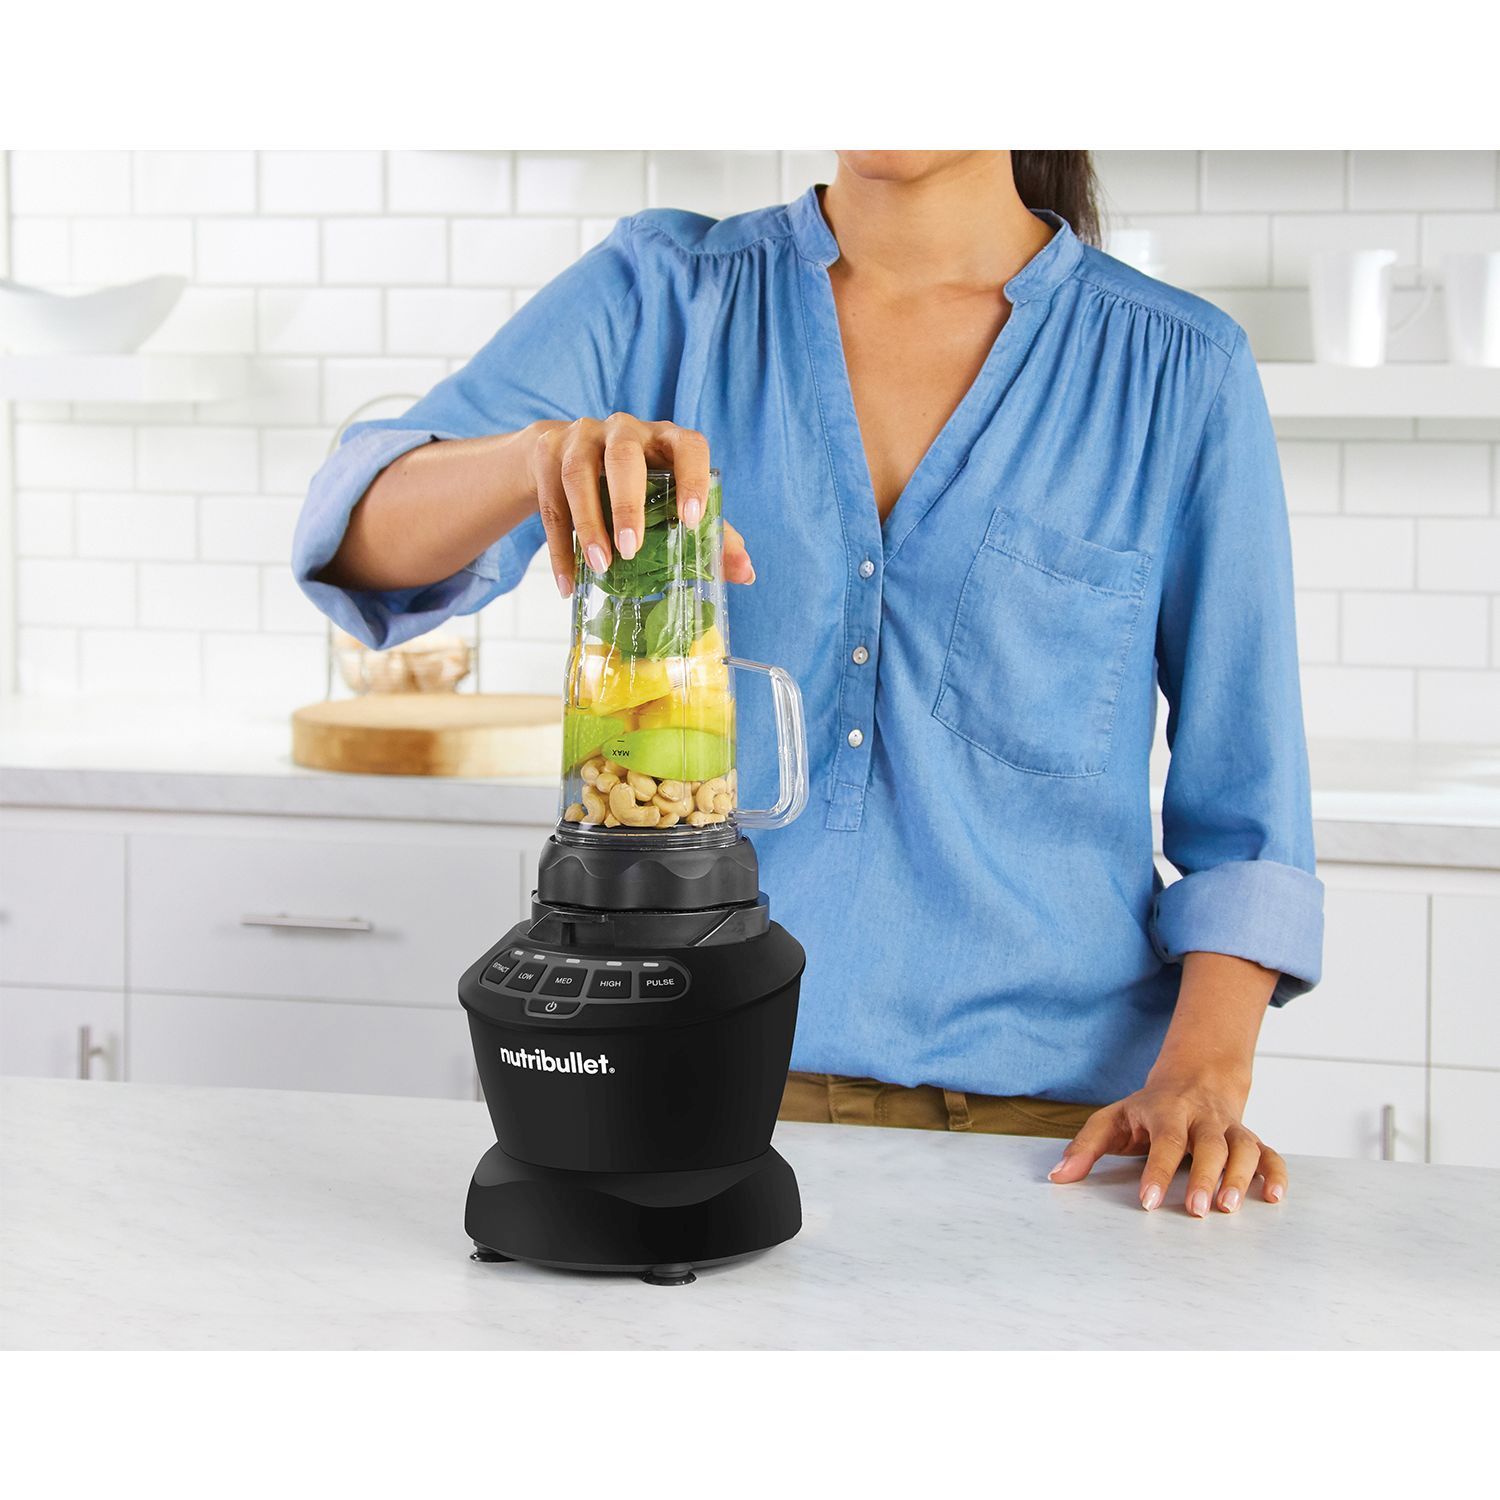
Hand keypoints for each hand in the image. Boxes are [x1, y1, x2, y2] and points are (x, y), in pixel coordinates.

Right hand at [527, 415, 754, 596]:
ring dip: (589, 525)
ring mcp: (581, 437)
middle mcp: (624, 429)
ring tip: (601, 566)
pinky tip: (568, 582)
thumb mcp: (672, 500)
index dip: (693, 479)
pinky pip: (550, 502)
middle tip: (632, 550)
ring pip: (579, 476)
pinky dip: (559, 548)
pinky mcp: (547, 452)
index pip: (688, 446)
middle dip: (627, 505)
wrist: (567, 458)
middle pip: (623, 457)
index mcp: (666, 438)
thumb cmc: (637, 484)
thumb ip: (711, 532)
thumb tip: (747, 572)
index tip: (692, 519)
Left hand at [1046, 1066, 1287, 1215]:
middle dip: (1204, 1178)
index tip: (1149, 1202)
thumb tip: (1057, 1177)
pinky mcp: (1250, 1138)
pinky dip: (1276, 1174)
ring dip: (1240, 1178)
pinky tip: (1274, 1198)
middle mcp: (1202, 1118)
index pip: (1164, 1141)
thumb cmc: (1148, 1109)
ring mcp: (1228, 1127)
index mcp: (1166, 1111)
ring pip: (1243, 1148)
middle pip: (1209, 1145)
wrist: (1194, 1077)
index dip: (1158, 1172)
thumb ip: (1085, 1147)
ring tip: (1230, 1209)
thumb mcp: (1112, 1119)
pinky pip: (1270, 1154)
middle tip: (1196, 1212)